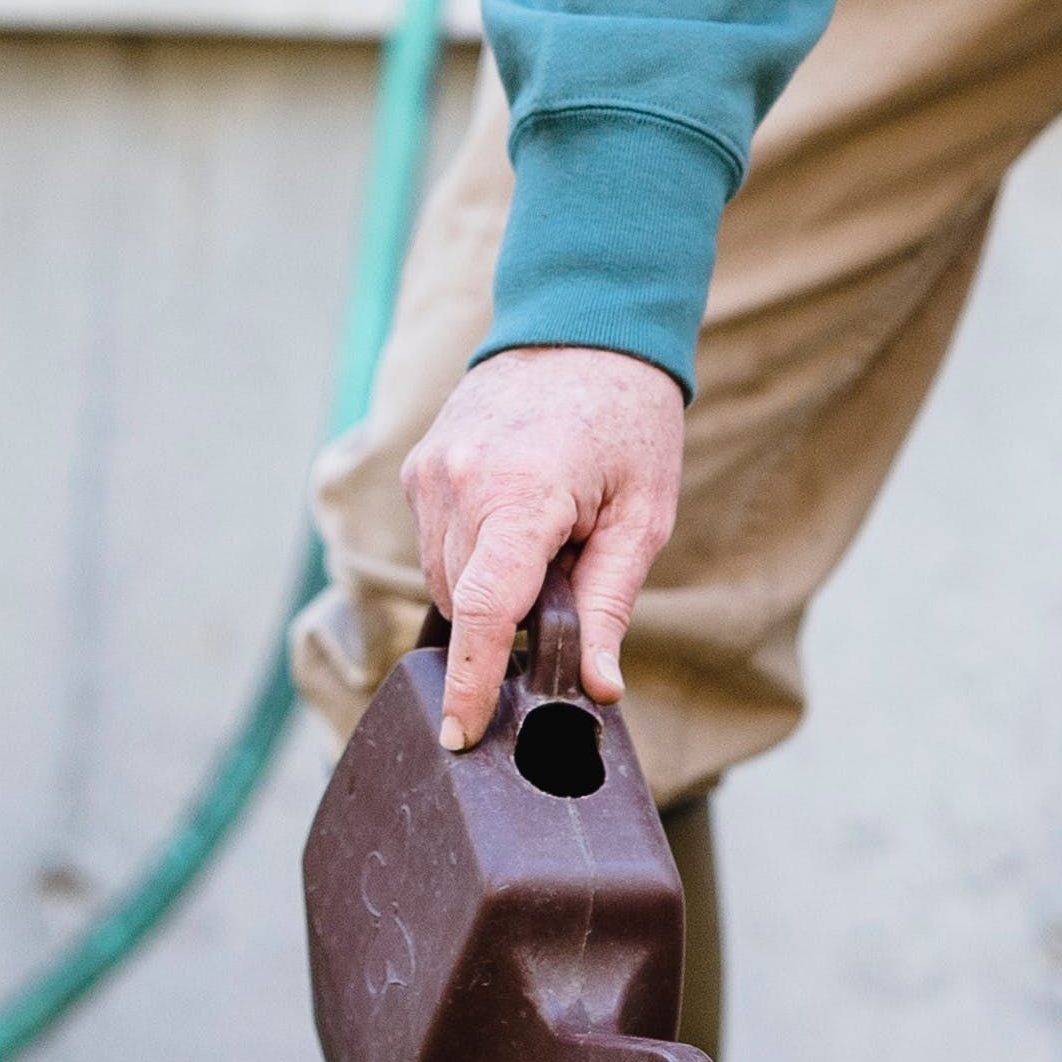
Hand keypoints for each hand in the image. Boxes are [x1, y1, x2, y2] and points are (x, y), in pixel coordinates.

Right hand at [397, 343, 686, 748]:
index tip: (459, 736)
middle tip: (566, 577)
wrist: (583, 326)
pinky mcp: (419, 465)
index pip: (480, 612)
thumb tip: (596, 688)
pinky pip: (435, 540)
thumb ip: (609, 605)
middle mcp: (459, 481)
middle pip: (463, 601)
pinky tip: (516, 518)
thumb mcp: (643, 516)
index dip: (469, 684)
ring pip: (442, 576)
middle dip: (503, 620)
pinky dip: (469, 551)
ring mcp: (430, 470)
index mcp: (521, 495)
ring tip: (547, 535)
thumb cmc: (629, 420)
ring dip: (485, 585)